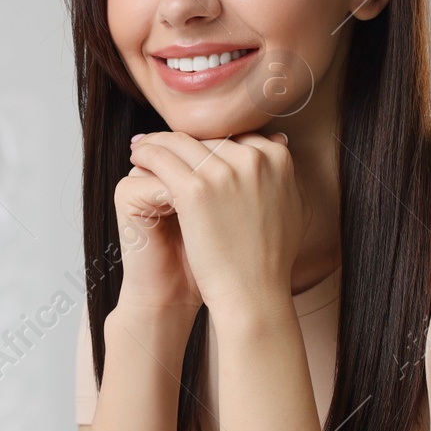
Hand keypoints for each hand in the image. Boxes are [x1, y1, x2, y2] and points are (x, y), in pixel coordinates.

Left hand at [127, 130, 308, 316]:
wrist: (253, 293)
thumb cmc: (271, 259)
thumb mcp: (293, 207)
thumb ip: (285, 174)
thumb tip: (281, 141)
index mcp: (279, 158)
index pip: (236, 137)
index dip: (210, 143)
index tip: (193, 147)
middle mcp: (256, 158)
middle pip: (208, 138)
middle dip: (184, 141)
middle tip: (160, 141)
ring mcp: (226, 172)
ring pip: (181, 142)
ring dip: (159, 141)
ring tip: (143, 146)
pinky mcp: (197, 189)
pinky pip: (162, 158)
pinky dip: (147, 153)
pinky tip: (137, 155)